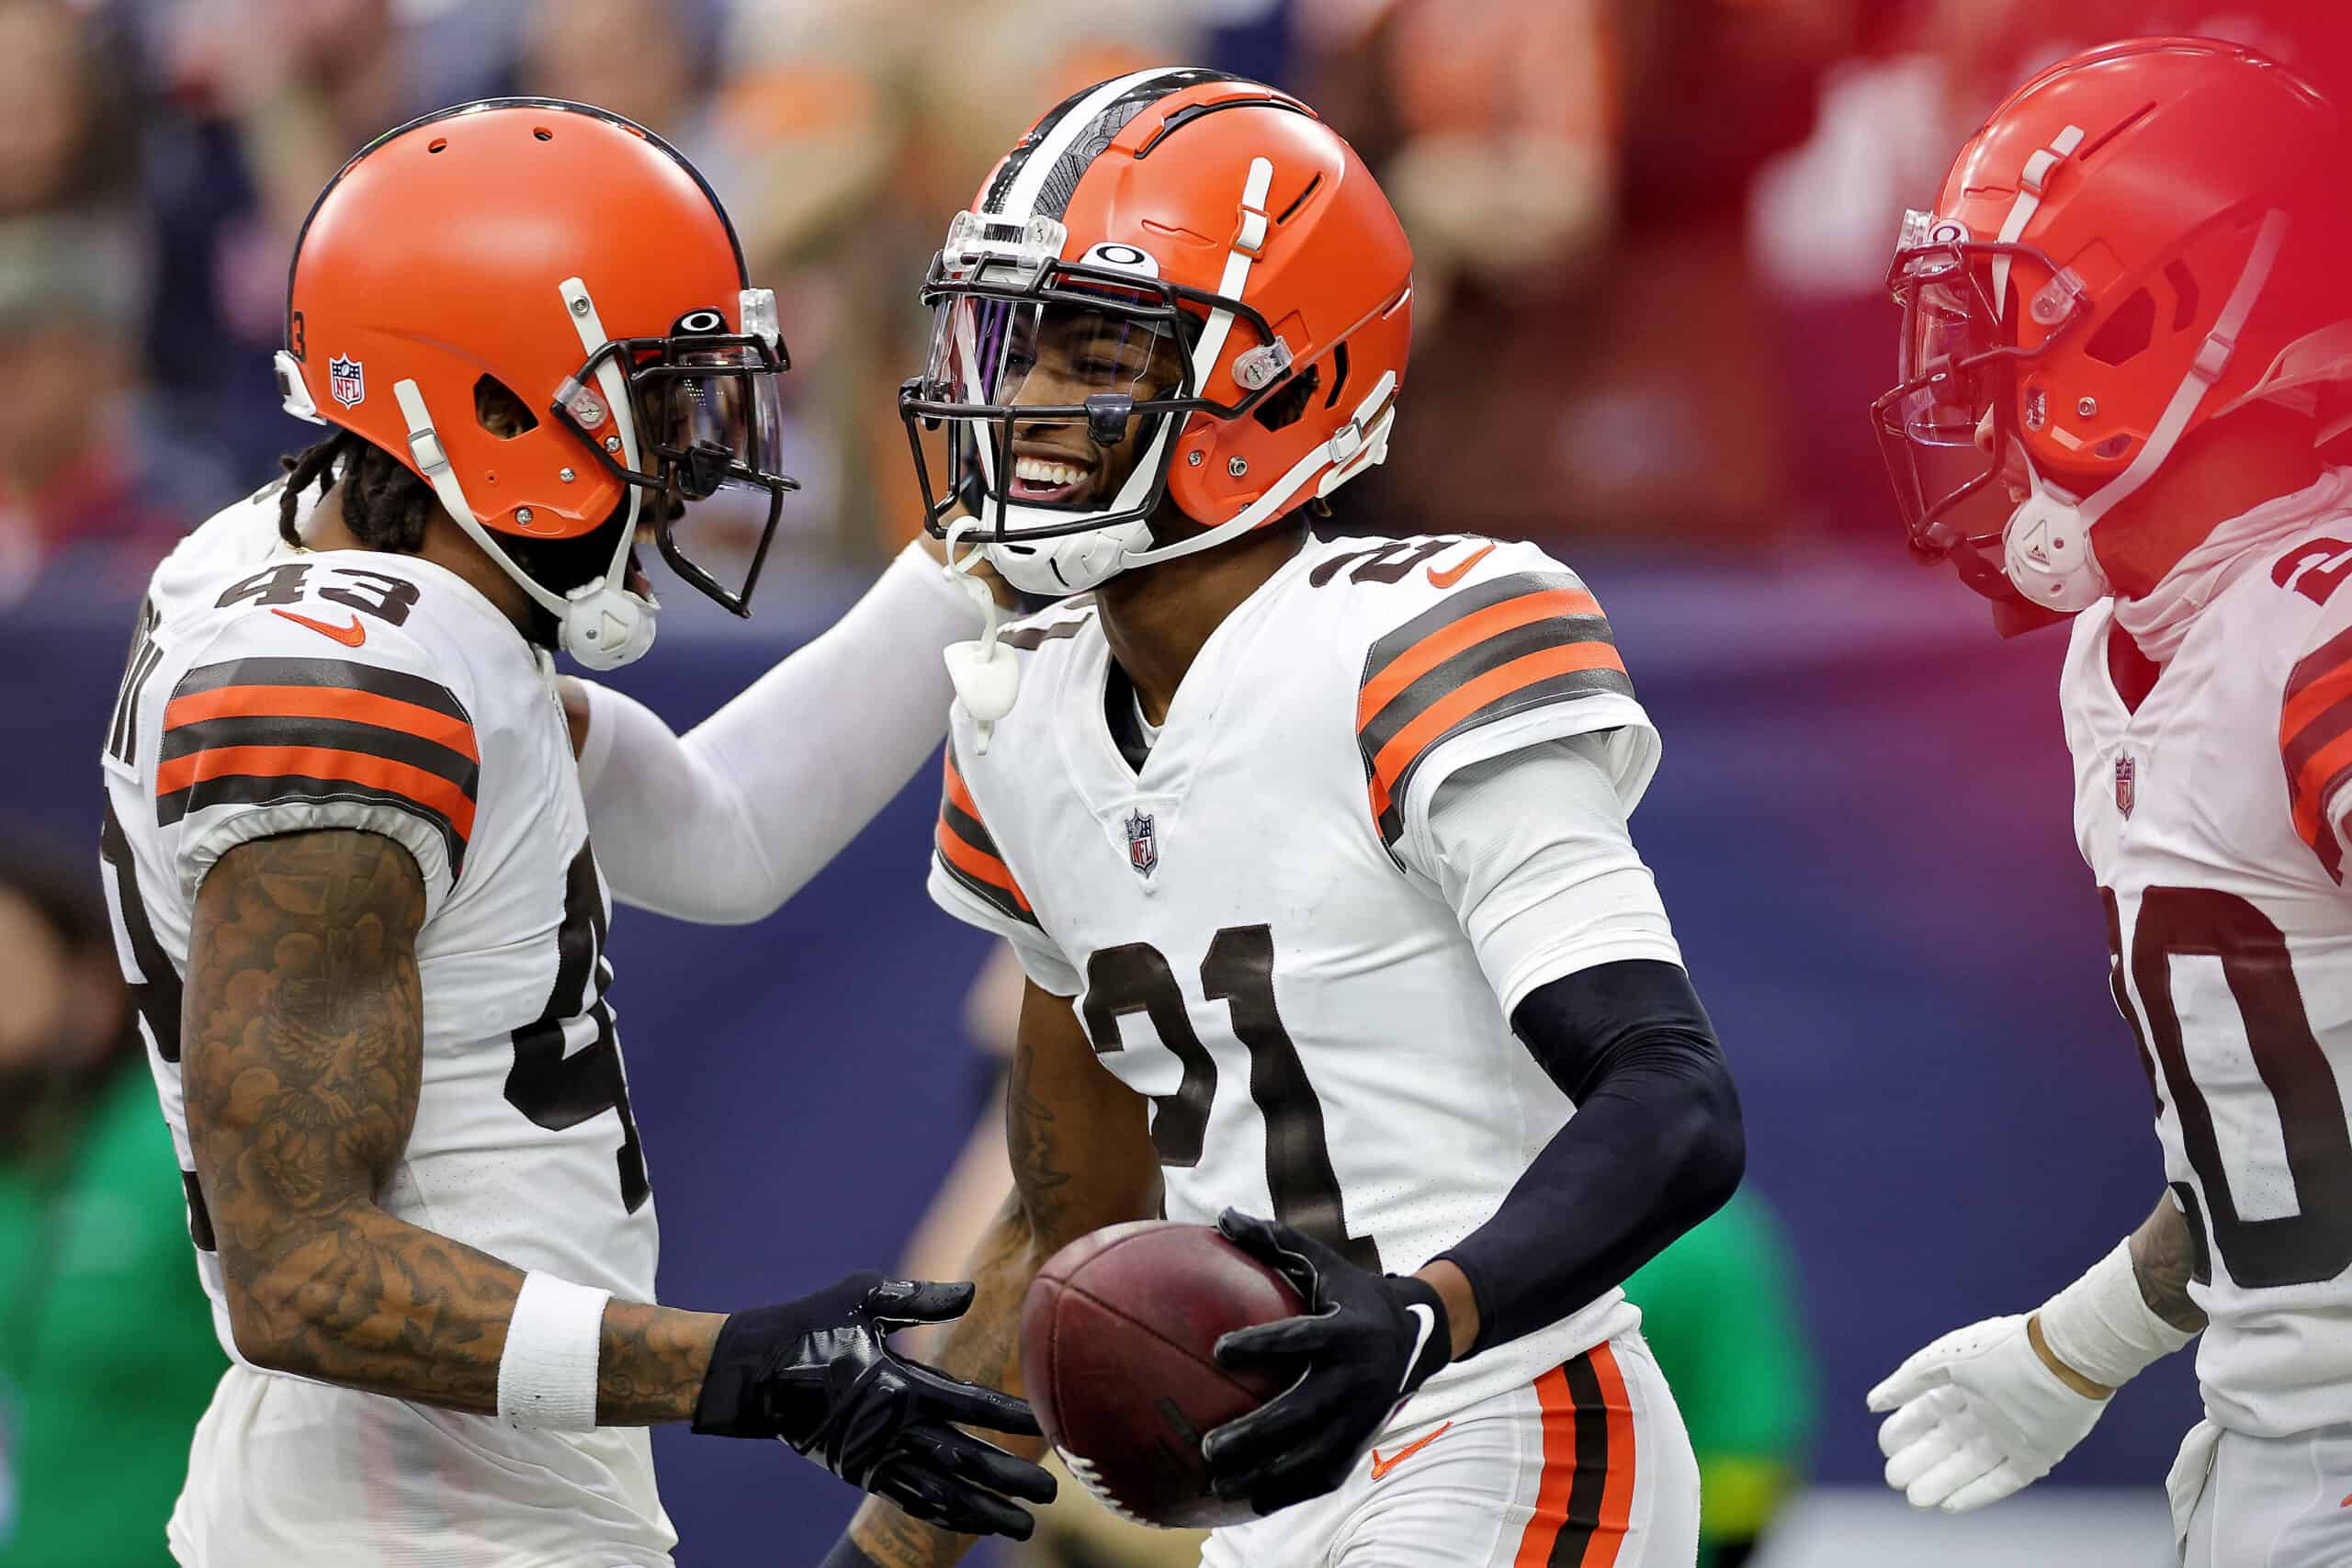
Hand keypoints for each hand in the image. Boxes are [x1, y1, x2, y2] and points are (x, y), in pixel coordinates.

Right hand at [692, 1273, 1055, 1537]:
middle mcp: (893, 1429)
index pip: (969, 1403)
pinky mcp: (859, 1472)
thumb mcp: (862, 1297)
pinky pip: (910, 1500)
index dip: (1009, 1416)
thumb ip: (917, 1298)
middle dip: (1010, 1477)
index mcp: (899, 1384)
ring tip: (1025, 1527)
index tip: (1046, 1426)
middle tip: (1051, 1493)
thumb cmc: (810, 1325)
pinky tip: (974, 1523)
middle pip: (965, 1459)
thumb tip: (969, 1291)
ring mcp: (875, 1457)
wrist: (753, 1373)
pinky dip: (945, 1514)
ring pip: (942, 1493)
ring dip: (985, 1511)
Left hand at [1201, 1210, 1450, 1514]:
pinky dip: (1288, 1492)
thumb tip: (1221, 1213)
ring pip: (1310, 1455)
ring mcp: (1360, 1417)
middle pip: (1303, 1412)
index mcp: (1343, 1332)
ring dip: (1264, 1474)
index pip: (1300, 1338)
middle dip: (1256, 1434)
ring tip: (1218, 1484)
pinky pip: (1323, 1476)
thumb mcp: (1323, 1263)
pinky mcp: (1361, 1442)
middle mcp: (1355, 1379)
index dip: (1262, 1344)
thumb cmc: (1353, 1295)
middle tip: (1209, 1446)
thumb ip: (1275, 1240)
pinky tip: (1249, 1502)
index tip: (1220, 1350)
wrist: (1418, 1336)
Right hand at [1866, 1313, 2108, 1511]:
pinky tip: (1950, 1505)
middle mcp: (1986, 1411)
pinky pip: (2003, 1480)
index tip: (1886, 1445)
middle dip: (1919, 1460)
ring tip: (1915, 1498)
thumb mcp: (1944, 1359)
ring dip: (1942, 1481)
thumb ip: (1908, 1381)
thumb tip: (1873, 1403)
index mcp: (1965, 1383)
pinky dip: (1977, 1492)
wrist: (2062, 1358)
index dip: (1906, 1429)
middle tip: (1894, 1478)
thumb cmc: (2000, 1351)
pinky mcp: (2035, 1455)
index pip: (1928, 1412)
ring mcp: (2011, 1435)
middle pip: (1946, 1442)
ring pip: (1970, 1464)